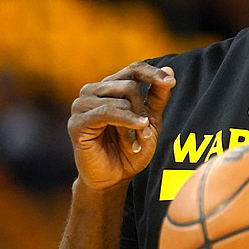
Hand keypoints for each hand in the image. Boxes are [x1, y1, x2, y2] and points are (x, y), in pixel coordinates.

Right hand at [68, 62, 175, 191]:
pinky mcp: (76, 122)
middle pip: (129, 86)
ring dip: (135, 124)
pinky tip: (135, 137)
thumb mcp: (150, 121)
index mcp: (109, 87)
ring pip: (120, 101)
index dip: (152, 73)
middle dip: (143, 110)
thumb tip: (170, 69)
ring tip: (136, 143)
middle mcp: (92, 91)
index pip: (133, 69)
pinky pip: (106, 112)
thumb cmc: (130, 150)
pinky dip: (126, 123)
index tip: (171, 82)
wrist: (114, 178)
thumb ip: (158, 97)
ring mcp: (81, 105)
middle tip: (146, 131)